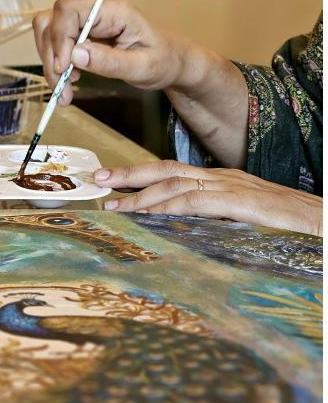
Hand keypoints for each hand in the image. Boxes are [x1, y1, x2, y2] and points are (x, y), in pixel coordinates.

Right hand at [32, 0, 184, 104]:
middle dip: (51, 57)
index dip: (59, 37)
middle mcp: (95, 11)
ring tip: (65, 92)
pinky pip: (56, 45)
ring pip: (49, 34)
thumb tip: (75, 55)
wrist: (170, 61)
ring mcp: (86, 22)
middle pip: (53, 22)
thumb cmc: (162, 60)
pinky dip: (56, 66)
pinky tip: (69, 83)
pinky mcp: (81, 35)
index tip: (63, 68)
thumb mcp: (142, 67)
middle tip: (62, 90)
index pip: (69, 10)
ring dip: (50, 64)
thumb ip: (110, 61)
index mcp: (113, 11)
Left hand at [95, 160, 321, 235]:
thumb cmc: (292, 227)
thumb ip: (220, 222)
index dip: (142, 176)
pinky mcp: (241, 202)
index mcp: (224, 181)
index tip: (113, 183)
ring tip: (112, 203)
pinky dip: (167, 206)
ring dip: (140, 194)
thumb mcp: (248, 223)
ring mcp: (232, 187)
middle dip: (129, 174)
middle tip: (98, 179)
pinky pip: (195, 201)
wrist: (325, 223)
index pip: (175, 172)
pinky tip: (147, 213)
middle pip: (167, 170)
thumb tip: (187, 233)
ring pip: (175, 183)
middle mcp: (223, 178)